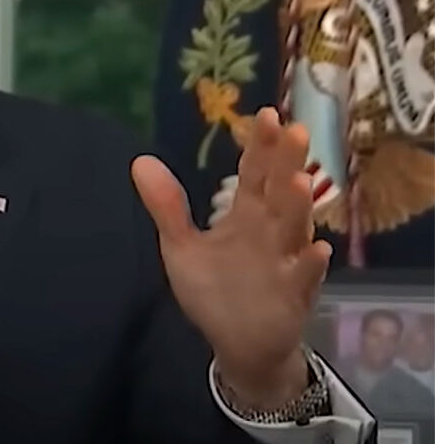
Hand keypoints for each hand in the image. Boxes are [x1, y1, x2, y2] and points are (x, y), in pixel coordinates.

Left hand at [132, 107, 330, 406]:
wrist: (240, 343)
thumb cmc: (215, 290)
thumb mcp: (182, 246)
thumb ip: (167, 206)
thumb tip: (140, 160)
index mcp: (246, 215)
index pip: (254, 173)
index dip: (261, 145)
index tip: (267, 114)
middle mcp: (270, 231)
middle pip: (279, 191)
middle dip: (287, 162)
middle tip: (296, 129)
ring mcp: (284, 262)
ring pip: (294, 229)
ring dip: (298, 205)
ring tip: (299, 179)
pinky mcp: (291, 296)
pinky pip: (304, 278)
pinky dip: (311, 265)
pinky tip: (318, 250)